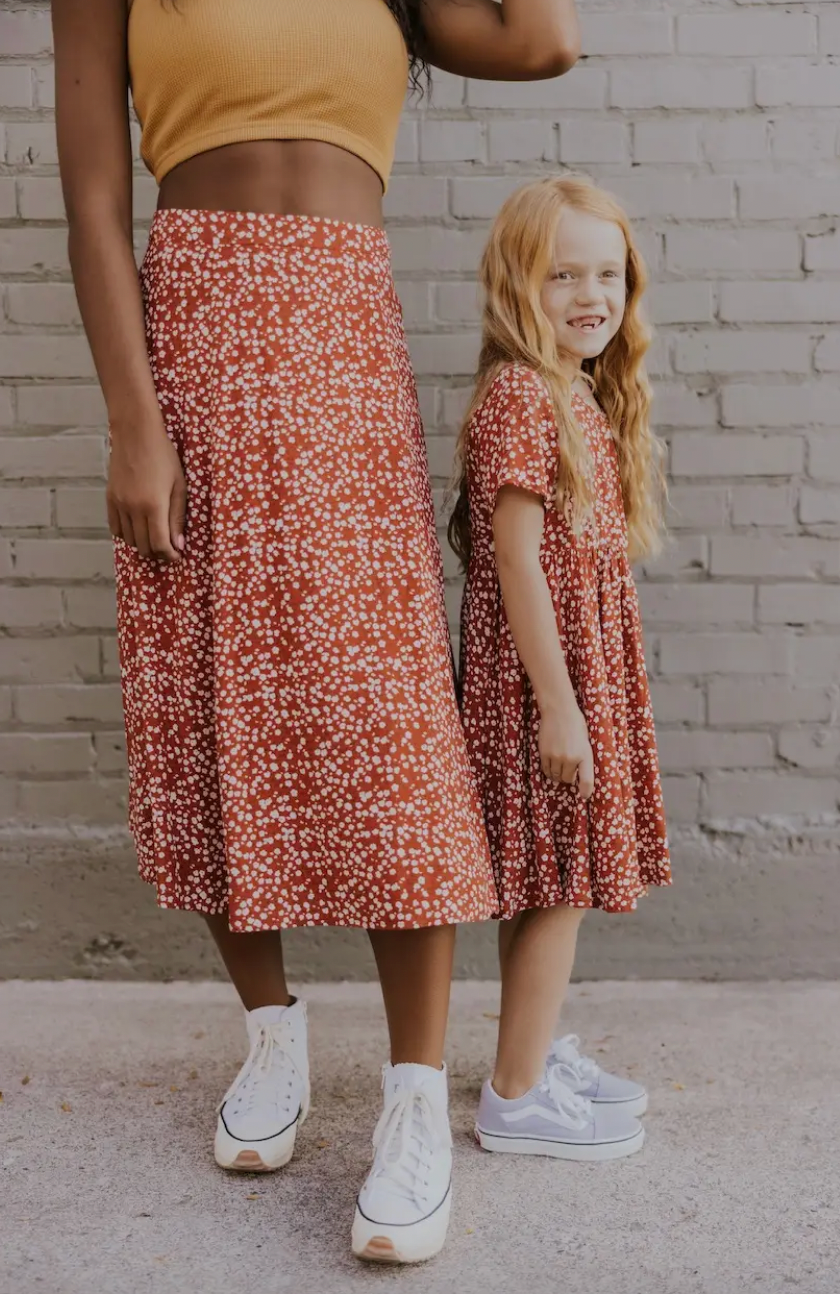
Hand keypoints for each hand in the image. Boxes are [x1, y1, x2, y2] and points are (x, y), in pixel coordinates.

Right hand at [106, 422, 186, 562]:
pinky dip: (128, 535)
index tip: (178, 555)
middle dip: (159, 553)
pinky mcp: (109, 499)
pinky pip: (116, 529)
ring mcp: (119, 505)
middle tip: (169, 548)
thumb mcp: (179, 486)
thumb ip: (177, 517)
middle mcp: (133, 509)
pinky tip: (138, 529)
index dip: (171, 555)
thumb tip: (178, 545)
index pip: (160, 545)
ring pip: (129, 540)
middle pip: (144, 547)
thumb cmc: (164, 457)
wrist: (136, 433)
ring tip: (155, 538)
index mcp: (154, 506)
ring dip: (143, 545)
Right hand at [538, 701, 594, 799]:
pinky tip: (551, 762)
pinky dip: (548, 769)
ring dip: (557, 774)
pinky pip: (545, 769)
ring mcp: (557, 756)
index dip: (586, 791)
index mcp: (585, 755)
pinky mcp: (545, 753)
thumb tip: (577, 775)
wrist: (559, 711)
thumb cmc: (576, 725)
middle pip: (567, 779)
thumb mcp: (585, 742)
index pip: (587, 781)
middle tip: (569, 771)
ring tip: (560, 765)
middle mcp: (571, 758)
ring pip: (555, 776)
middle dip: (568, 778)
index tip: (585, 796)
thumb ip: (582, 758)